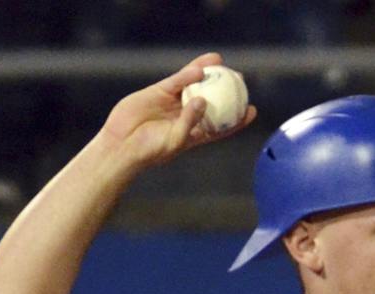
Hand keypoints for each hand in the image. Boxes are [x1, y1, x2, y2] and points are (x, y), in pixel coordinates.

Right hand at [99, 53, 256, 170]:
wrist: (123, 145)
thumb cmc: (151, 151)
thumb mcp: (175, 140)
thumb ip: (190, 121)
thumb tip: (204, 100)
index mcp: (195, 134)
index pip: (222, 126)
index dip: (237, 119)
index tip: (252, 111)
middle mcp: (187, 117)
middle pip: (212, 100)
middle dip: (226, 89)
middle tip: (241, 79)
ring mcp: (172, 103)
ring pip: (194, 85)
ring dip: (207, 72)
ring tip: (221, 61)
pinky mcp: (159, 92)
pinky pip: (177, 81)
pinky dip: (187, 74)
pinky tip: (199, 68)